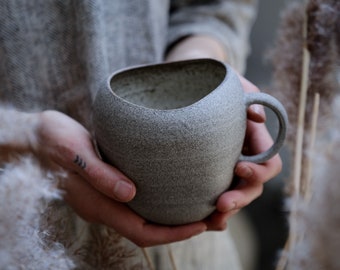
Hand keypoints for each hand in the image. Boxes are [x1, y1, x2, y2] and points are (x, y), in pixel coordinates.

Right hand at [32, 110, 206, 245]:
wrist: (39, 136)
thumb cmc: (55, 142)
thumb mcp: (75, 153)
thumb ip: (100, 175)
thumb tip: (130, 194)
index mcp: (98, 205)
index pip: (141, 232)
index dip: (172, 233)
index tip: (200, 225)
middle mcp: (106, 206)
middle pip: (150, 229)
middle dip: (181, 228)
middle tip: (215, 218)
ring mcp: (108, 197)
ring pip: (146, 216)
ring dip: (174, 216)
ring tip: (204, 206)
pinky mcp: (111, 184)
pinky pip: (140, 201)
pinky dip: (161, 201)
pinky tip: (176, 189)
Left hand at [204, 76, 282, 229]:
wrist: (190, 87)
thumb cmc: (214, 84)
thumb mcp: (233, 84)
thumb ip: (248, 96)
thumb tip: (258, 117)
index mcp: (254, 139)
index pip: (269, 162)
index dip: (259, 170)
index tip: (238, 167)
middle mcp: (244, 157)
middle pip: (253, 186)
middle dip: (240, 198)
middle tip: (221, 205)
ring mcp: (227, 167)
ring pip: (235, 196)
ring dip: (226, 212)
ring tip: (210, 221)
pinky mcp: (210, 173)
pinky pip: (216, 196)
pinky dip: (212, 211)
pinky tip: (202, 220)